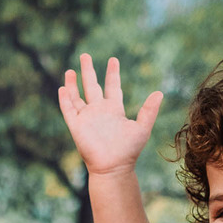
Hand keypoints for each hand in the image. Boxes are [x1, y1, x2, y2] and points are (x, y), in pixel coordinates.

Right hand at [58, 54, 162, 176]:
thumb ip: (149, 110)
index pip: (112, 87)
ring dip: (73, 83)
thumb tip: (159, 92)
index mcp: (114, 110)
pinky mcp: (76, 126)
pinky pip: (68, 109)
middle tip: (85, 55)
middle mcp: (99, 111)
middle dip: (89, 71)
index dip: (112, 73)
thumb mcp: (142, 128)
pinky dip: (65, 99)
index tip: (113, 59)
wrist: (113, 167)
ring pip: (77, 96)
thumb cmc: (129, 150)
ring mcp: (87, 118)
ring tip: (71, 70)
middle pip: (91, 86)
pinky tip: (63, 88)